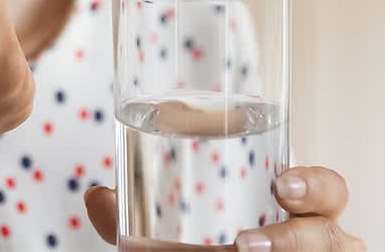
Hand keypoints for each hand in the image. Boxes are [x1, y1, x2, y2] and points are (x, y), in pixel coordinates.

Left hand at [84, 166, 365, 250]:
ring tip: (246, 249)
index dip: (314, 184)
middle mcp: (313, 236)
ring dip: (293, 251)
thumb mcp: (169, 233)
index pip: (325, 188)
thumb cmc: (200, 247)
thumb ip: (130, 216)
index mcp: (290, 206)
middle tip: (252, 235)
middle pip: (334, 229)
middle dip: (308, 229)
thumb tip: (95, 194)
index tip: (281, 184)